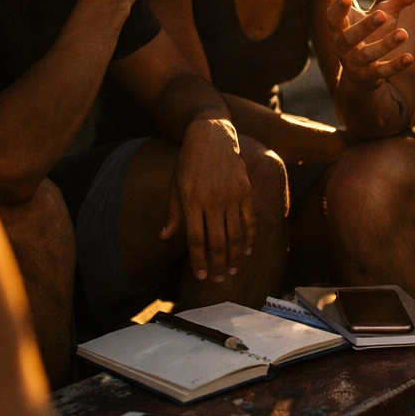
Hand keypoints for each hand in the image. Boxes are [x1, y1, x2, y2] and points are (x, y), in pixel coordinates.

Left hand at [162, 118, 253, 280]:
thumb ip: (173, 212)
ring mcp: (231, 195)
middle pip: (217, 241)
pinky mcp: (245, 190)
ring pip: (235, 233)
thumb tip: (165, 236)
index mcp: (191, 200)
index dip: (199, 259)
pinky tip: (246, 250)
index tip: (200, 275)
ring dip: (233, 255)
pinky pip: (249, 219)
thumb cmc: (189, 162)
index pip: (196, 238)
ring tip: (231, 270)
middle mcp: (212, 200)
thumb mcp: (175, 185)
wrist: (211, 135)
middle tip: (218, 279)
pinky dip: (249, 237)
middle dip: (217, 264)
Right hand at [322, 0, 414, 88]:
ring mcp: (353, 61)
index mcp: (338, 22)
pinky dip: (395, 65)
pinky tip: (410, 57)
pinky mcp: (367, 76)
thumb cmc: (370, 36)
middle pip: (347, 34)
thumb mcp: (384, 14)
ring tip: (404, 33)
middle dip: (364, 25)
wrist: (360, 75)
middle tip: (381, 14)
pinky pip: (381, 72)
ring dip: (384, 45)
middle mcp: (341, 42)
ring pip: (366, 54)